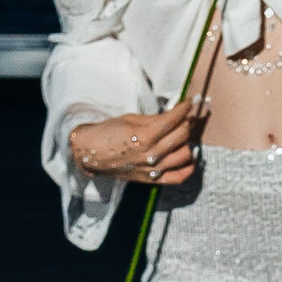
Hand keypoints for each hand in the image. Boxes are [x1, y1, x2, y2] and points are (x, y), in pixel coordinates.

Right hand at [71, 102, 201, 188]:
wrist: (90, 154)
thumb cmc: (108, 132)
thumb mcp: (130, 119)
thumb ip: (154, 119)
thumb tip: (173, 114)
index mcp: (144, 136)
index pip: (173, 120)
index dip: (185, 108)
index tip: (191, 101)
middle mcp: (151, 154)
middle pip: (181, 136)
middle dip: (186, 122)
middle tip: (185, 116)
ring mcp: (152, 169)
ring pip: (184, 154)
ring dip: (187, 142)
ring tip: (182, 135)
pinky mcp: (151, 179)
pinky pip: (178, 177)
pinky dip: (188, 168)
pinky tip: (190, 157)